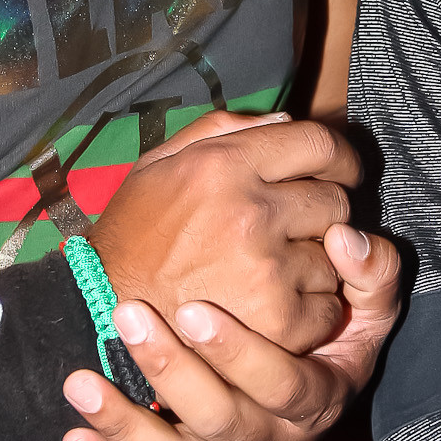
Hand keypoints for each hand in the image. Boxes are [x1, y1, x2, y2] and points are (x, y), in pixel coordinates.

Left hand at [61, 219, 401, 440]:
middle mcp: (271, 439)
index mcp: (317, 399)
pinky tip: (75, 435)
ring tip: (80, 382)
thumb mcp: (369, 308)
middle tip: (129, 317)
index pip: (284, 386)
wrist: (311, 378)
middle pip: (223, 422)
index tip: (195, 308)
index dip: (241, 354)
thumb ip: (372, 274)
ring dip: (127, 425)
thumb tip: (345, 238)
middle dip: (172, 372)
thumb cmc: (338, 333)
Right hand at [90, 110, 357, 353]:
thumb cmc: (132, 235)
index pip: (319, 144)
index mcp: (225, 164)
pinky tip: (279, 308)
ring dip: (315, 265)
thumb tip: (285, 122)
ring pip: (333, 256)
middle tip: (298, 230)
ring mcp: (266, 267)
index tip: (342, 172)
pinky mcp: (274, 318)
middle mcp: (251, 210)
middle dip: (323, 214)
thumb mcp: (159, 164)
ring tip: (278, 273)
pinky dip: (312, 311)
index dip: (342, 158)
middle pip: (335, 201)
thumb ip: (222, 130)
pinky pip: (327, 307)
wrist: (98, 310)